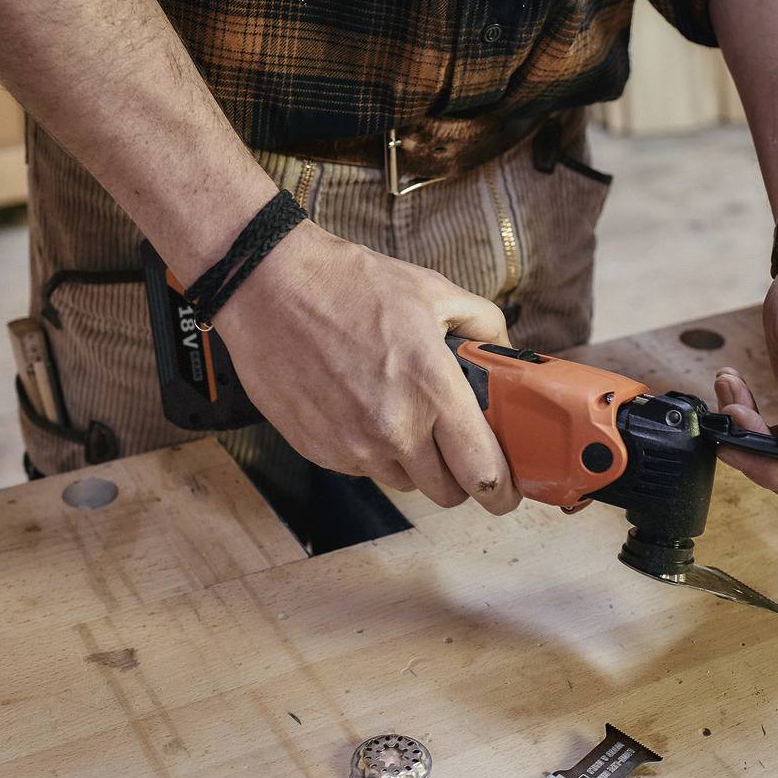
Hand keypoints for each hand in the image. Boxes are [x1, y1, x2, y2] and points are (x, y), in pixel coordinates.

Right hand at [215, 222, 521, 513]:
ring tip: (405, 416)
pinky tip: (363, 409)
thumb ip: (484, 326)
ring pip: (405, 484)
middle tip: (459, 448)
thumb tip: (507, 356)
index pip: (483, 473)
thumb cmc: (351, 284)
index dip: (502, 490)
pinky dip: (373, 452)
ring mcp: (353, 446)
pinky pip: (363, 469)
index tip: (508, 489)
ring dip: (415, 463)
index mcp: (433, 390)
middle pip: (448, 493)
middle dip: (461, 477)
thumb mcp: (434, 290)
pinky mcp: (319, 451)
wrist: (269, 288)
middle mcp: (395, 429)